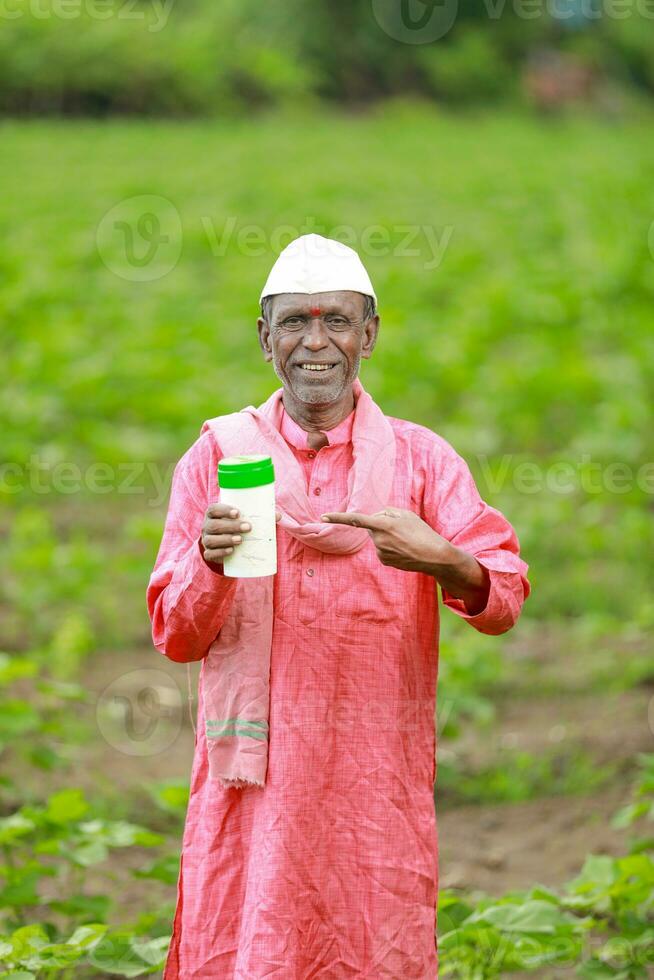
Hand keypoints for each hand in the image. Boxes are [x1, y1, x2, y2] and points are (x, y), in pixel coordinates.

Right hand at [201, 503, 281, 565]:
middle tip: (248, 527)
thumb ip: (258, 516)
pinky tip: (231, 551)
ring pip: (211, 540)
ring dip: (226, 539)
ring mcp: (206, 540)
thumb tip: (277, 516)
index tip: (238, 513)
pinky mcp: (209, 553)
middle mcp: (207, 526)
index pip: (213, 509)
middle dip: (231, 526)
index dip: (224, 510)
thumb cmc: (234, 526)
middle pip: (214, 525)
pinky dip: (221, 553)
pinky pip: (210, 554)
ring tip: (240, 540)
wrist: (221, 544)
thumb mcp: (243, 519)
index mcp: (213, 514)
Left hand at [320, 506, 489, 612]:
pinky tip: (404, 549)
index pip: (356, 519)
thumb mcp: (406, 514)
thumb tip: (375, 518)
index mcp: (383, 525)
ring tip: (406, 540)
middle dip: (381, 524)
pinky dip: (391, 547)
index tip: (323, 517)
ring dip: (387, 536)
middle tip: (402, 528)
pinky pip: (382, 549)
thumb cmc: (422, 532)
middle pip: (372, 526)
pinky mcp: (384, 561)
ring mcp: (380, 552)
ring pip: (377, 538)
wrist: (434, 556)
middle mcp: (378, 539)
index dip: (338, 517)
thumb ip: (387, 512)